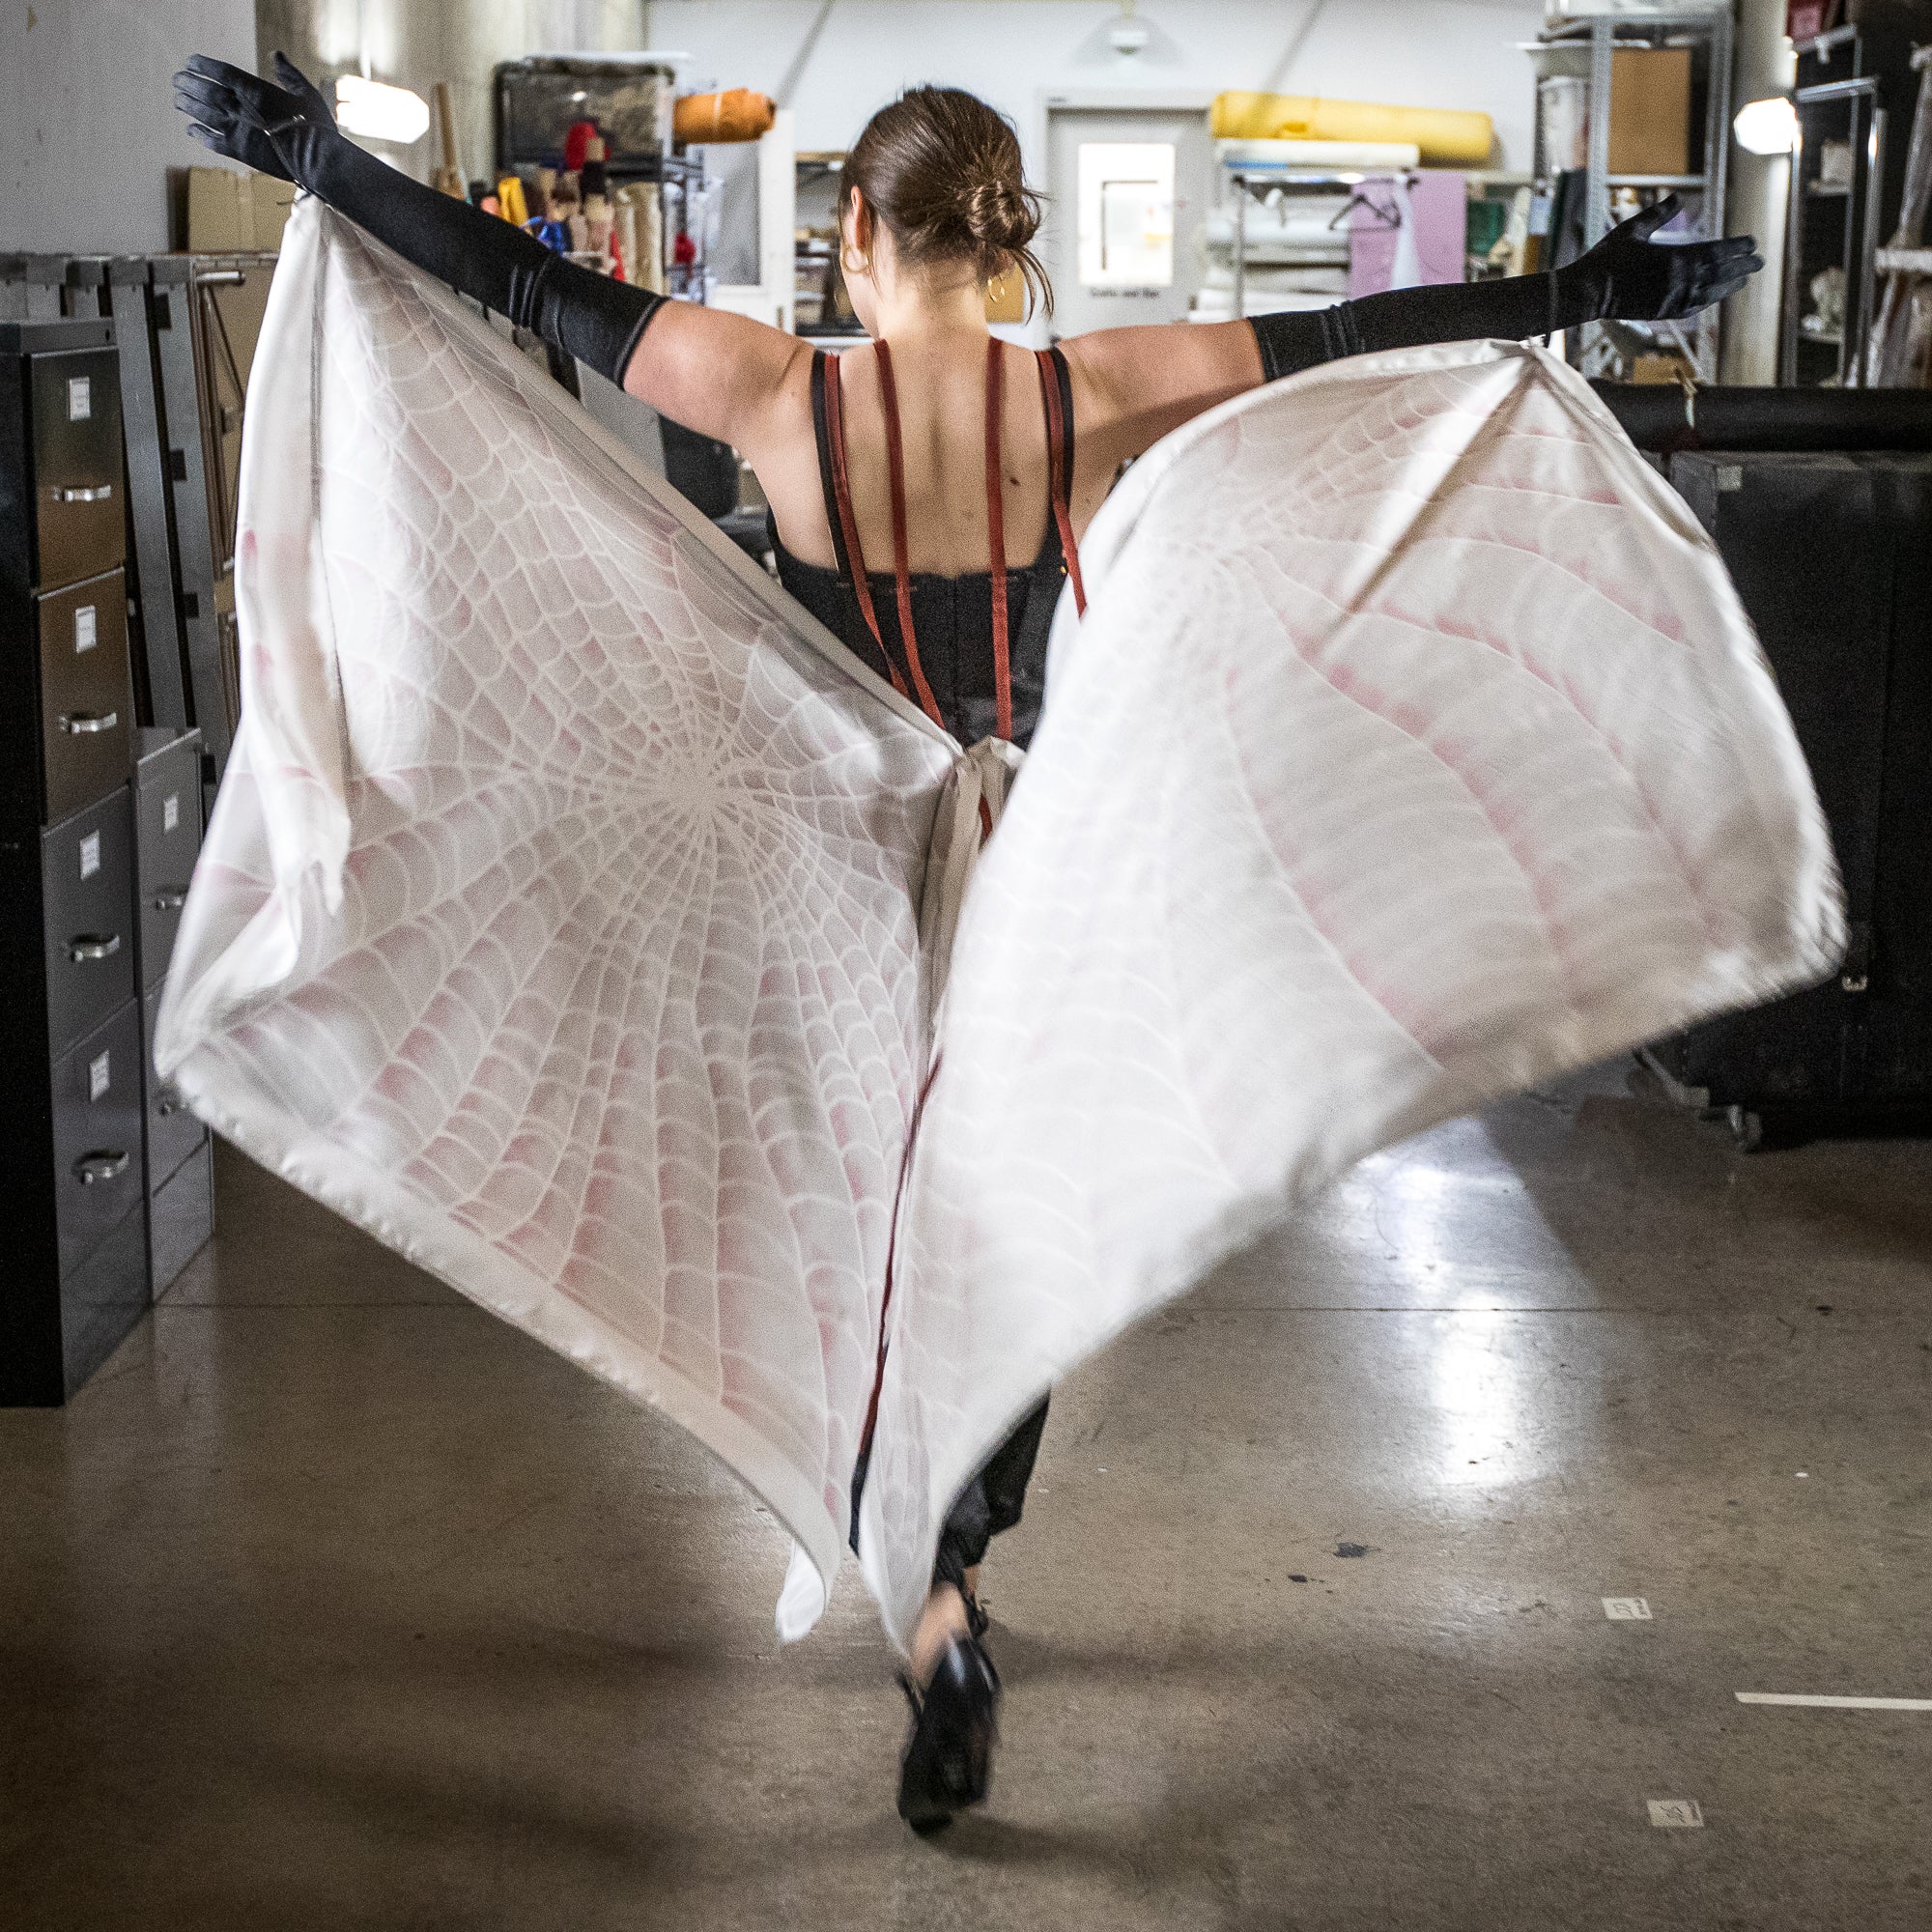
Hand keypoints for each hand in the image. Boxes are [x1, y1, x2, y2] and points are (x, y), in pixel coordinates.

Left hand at [172, 52, 336, 189]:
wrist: (319, 162)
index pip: (220, 71)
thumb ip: (289, 73)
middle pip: (205, 90)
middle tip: (177, 79)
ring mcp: (239, 130)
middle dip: (188, 83)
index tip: (190, 62)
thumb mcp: (307, 94)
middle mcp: (242, 108)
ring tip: (177, 100)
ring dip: (188, 105)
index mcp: (256, 90)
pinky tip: (191, 129)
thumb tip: (276, 54)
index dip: (202, 64)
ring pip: (203, 113)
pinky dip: (199, 134)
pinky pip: (212, 140)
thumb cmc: (317, 128)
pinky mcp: (240, 152)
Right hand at [1558, 195, 1763, 323]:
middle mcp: (1680, 281)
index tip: (1753, 243)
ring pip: (1712, 292)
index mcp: (1676, 258)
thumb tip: (1678, 197)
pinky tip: (1716, 295)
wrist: (1589, 293)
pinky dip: (1709, 300)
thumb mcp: (1632, 230)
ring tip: (1743, 279)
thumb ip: (1658, 214)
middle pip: (1722, 273)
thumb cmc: (1608, 258)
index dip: (1739, 247)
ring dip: (1731, 285)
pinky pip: (1695, 306)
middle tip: (1761, 262)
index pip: (1719, 251)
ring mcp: (1673, 299)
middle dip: (1743, 266)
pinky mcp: (1664, 313)